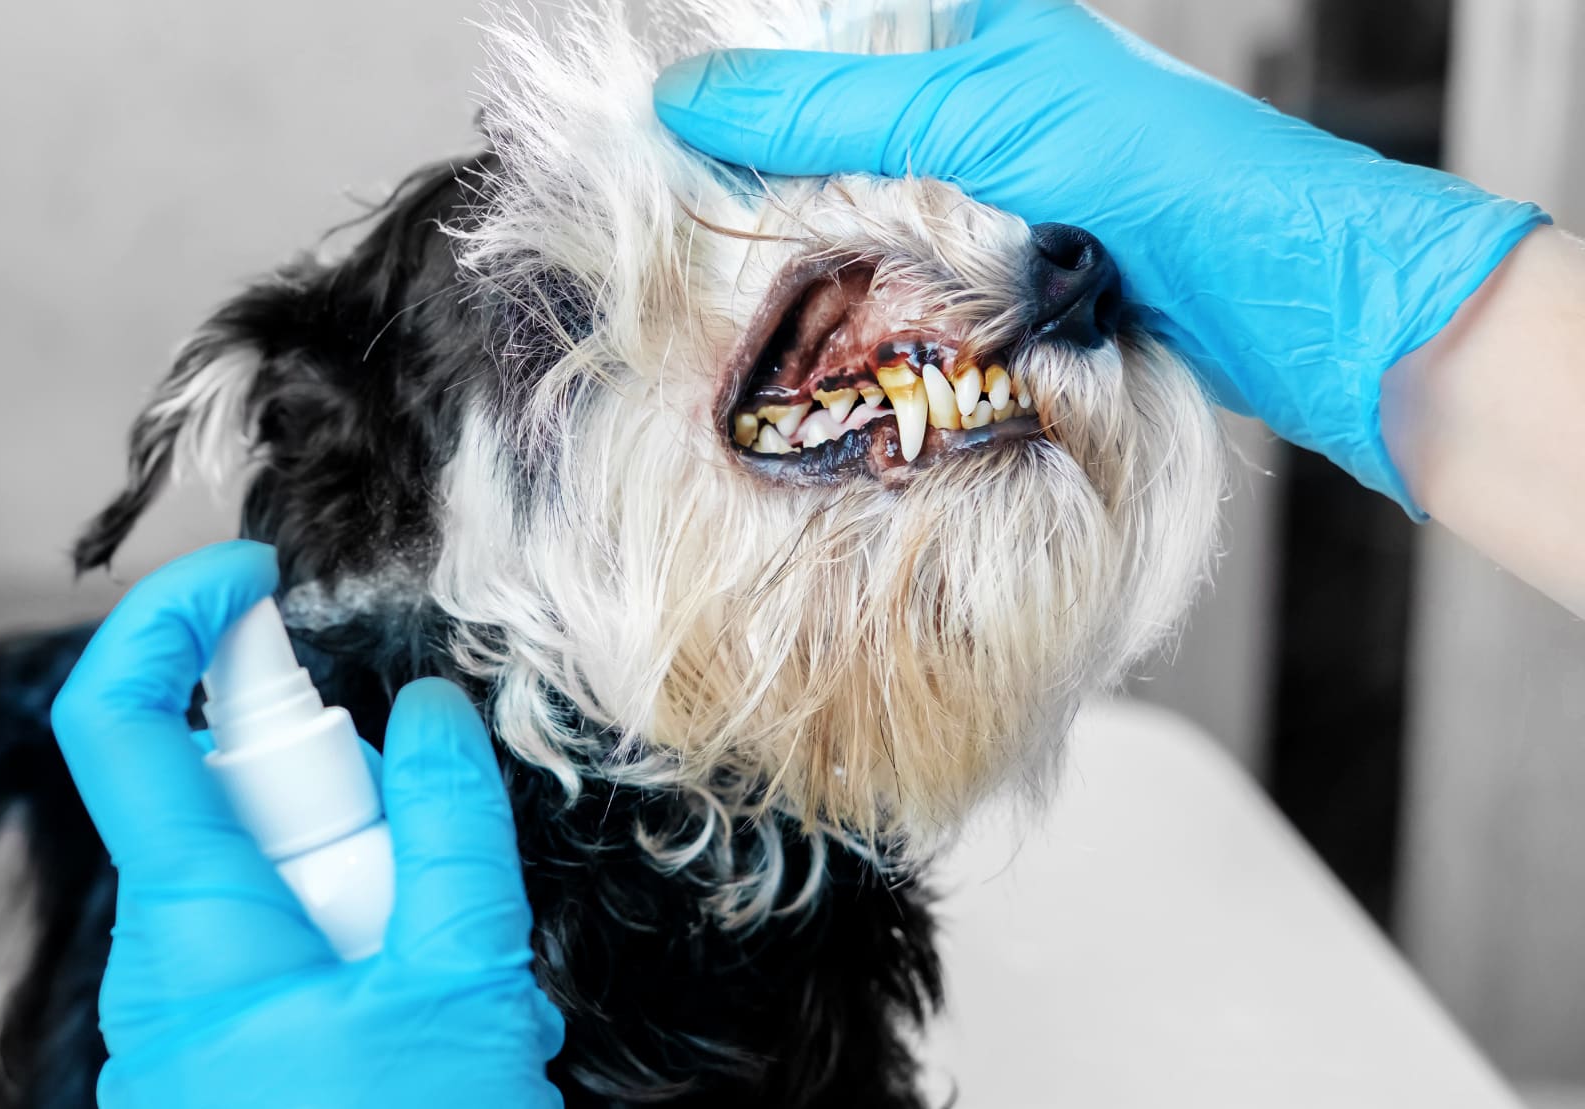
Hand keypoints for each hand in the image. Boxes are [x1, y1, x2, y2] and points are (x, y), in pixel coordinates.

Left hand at [51, 541, 563, 1107]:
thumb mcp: (456, 992)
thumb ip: (451, 834)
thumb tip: (433, 714)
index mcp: (190, 923)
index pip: (122, 715)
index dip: (175, 615)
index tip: (261, 575)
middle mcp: (173, 964)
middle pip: (243, 803)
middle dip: (360, 801)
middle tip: (451, 868)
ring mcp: (205, 1021)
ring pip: (296, 889)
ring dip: (395, 902)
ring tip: (476, 1000)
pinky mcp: (246, 1061)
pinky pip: (309, 961)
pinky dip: (386, 960)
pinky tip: (454, 1035)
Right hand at [652, 0, 1547, 511]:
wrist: (1286, 303)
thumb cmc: (1158, 171)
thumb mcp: (974, 116)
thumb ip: (825, 107)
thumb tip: (682, 98)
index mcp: (972, 36)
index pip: (817, 50)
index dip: (738, 90)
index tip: (661, 139)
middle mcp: (972, 114)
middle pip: (823, 144)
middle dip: (761, 188)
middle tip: (682, 233)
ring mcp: (984, 205)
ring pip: (855, 225)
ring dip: (805, 263)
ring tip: (730, 294)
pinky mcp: (996, 287)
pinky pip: (897, 291)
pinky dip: (857, 314)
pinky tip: (811, 336)